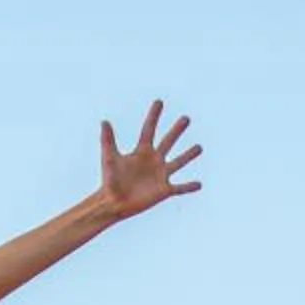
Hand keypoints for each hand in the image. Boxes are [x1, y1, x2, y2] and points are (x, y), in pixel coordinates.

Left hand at [99, 101, 203, 218]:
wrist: (114, 203)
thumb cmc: (110, 181)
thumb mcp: (110, 158)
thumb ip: (108, 140)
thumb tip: (104, 121)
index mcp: (141, 151)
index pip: (149, 129)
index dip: (154, 116)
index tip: (159, 102)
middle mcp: (153, 161)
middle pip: (168, 142)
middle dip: (176, 130)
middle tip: (186, 118)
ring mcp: (160, 175)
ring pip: (178, 162)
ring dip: (189, 155)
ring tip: (199, 147)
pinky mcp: (164, 190)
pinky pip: (180, 188)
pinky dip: (189, 187)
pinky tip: (199, 184)